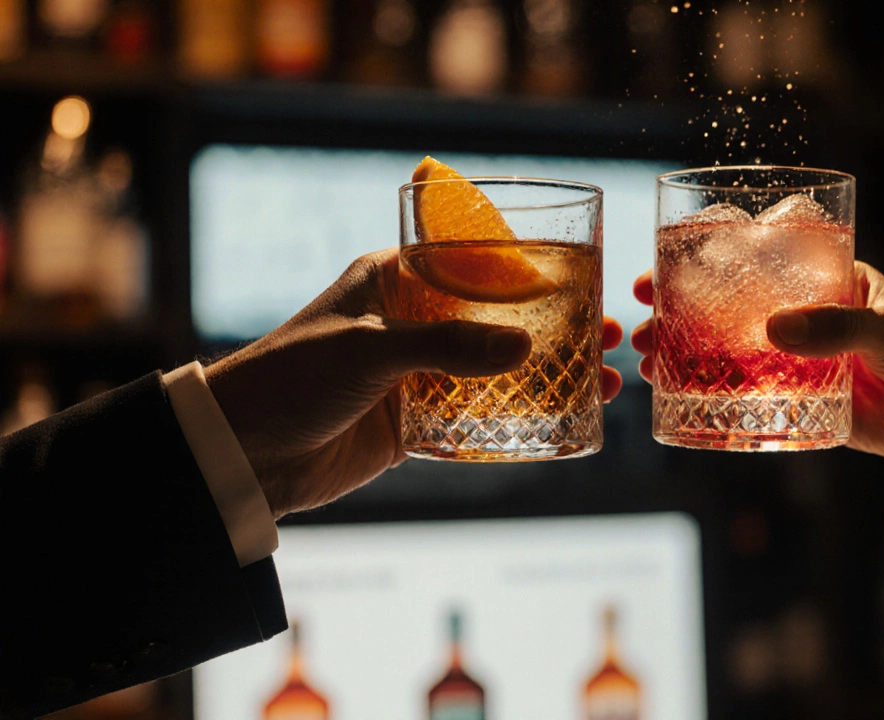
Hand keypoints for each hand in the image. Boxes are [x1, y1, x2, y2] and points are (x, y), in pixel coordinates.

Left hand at [206, 249, 623, 517]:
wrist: (243, 452)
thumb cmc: (292, 377)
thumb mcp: (371, 351)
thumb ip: (447, 348)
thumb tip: (526, 347)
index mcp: (394, 279)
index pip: (474, 259)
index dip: (530, 266)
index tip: (582, 274)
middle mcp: (412, 320)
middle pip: (499, 315)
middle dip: (556, 324)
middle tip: (609, 333)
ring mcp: (416, 372)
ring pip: (497, 366)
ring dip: (548, 372)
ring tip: (605, 381)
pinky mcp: (414, 420)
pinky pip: (477, 414)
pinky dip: (518, 415)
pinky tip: (563, 419)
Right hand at [631, 263, 883, 498]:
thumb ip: (836, 329)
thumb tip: (772, 331)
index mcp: (832, 281)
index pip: (761, 260)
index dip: (711, 258)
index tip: (667, 260)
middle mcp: (811, 318)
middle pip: (734, 308)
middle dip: (683, 310)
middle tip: (643, 316)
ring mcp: (805, 363)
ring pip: (735, 354)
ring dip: (690, 355)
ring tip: (649, 361)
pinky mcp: (809, 407)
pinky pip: (756, 400)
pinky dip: (719, 399)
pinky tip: (681, 399)